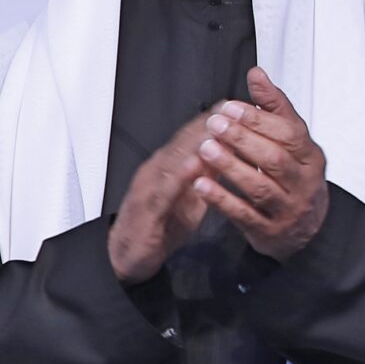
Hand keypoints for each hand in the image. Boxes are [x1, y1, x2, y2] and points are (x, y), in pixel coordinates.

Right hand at [107, 112, 217, 282]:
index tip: (237, 107)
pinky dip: (178, 177)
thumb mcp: (190, 196)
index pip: (192, 137)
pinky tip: (193, 166)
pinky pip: (163, 191)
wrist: (127, 256)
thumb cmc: (160, 226)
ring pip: (173, 160)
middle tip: (232, 110)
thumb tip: (228, 154)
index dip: (214, 121)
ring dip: (195, 144)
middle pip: (183, 142)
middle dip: (208, 125)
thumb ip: (205, 175)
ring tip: (218, 131)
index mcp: (168, 167)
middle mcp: (156, 171)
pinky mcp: (146, 209)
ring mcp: (148, 188)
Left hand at [192, 66, 328, 260]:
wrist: (307, 229)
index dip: (259, 119)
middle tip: (214, 125)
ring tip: (206, 149)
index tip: (230, 107)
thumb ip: (273, 107)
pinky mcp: (268, 230)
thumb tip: (256, 74)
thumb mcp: (291, 141)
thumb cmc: (294, 176)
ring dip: (230, 166)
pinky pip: (244, 214)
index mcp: (310, 156)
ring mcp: (287, 208)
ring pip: (259, 187)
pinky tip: (201, 184)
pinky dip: (221, 199)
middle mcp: (302, 182)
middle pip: (274, 159)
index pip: (289, 133)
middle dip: (242, 140)